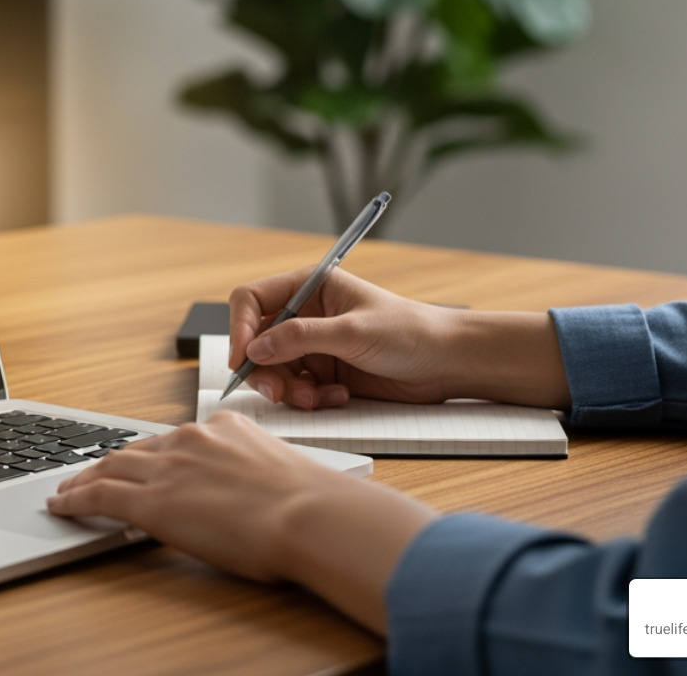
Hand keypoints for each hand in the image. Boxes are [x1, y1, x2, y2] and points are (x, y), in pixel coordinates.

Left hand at [47, 412, 434, 631]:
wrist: (307, 515)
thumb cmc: (309, 505)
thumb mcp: (279, 474)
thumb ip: (252, 475)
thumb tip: (249, 496)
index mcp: (224, 429)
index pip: (174, 440)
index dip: (151, 455)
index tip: (142, 464)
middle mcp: (190, 439)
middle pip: (136, 449)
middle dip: (110, 463)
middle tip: (90, 474)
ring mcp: (167, 467)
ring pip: (110, 467)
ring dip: (84, 479)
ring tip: (68, 490)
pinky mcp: (150, 500)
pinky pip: (100, 494)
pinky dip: (75, 498)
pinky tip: (62, 505)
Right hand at [230, 267, 460, 408]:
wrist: (446, 363)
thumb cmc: (410, 331)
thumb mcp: (353, 331)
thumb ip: (302, 338)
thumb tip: (256, 348)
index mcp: (310, 287)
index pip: (252, 300)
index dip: (240, 328)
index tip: (242, 359)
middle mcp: (306, 314)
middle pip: (257, 341)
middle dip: (264, 369)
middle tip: (277, 393)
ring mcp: (315, 346)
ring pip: (274, 370)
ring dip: (289, 389)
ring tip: (317, 398)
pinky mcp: (325, 373)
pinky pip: (296, 390)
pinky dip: (309, 399)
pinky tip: (338, 396)